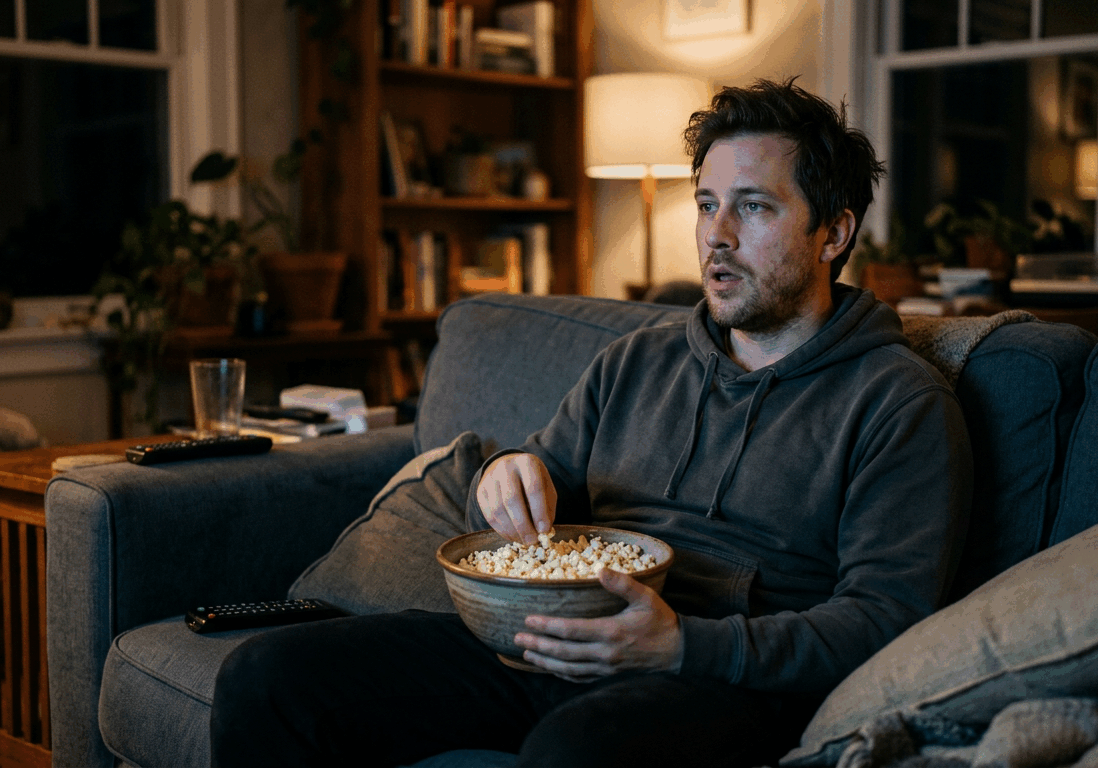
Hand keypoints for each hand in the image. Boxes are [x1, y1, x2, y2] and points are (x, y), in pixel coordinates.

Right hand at [476, 453, 556, 544]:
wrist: (509, 469)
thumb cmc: (533, 482)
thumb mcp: (546, 488)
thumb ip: (547, 508)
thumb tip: (543, 532)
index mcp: (527, 463)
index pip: (533, 488)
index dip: (539, 511)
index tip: (544, 530)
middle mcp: (506, 467)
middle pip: (512, 499)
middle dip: (523, 525)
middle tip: (532, 541)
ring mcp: (490, 479)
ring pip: (498, 509)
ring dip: (512, 530)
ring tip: (523, 541)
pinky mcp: (480, 491)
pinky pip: (489, 515)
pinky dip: (502, 530)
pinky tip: (512, 536)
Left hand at [514, 567, 682, 681]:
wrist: (677, 650)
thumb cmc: (660, 620)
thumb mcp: (645, 596)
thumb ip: (622, 583)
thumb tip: (600, 570)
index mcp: (611, 632)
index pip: (571, 630)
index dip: (547, 626)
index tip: (529, 620)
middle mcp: (605, 653)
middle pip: (564, 652)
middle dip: (538, 646)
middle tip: (517, 639)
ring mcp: (606, 668)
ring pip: (568, 669)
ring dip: (545, 662)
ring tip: (527, 655)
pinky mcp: (608, 675)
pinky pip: (580, 678)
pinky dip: (562, 674)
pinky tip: (551, 668)